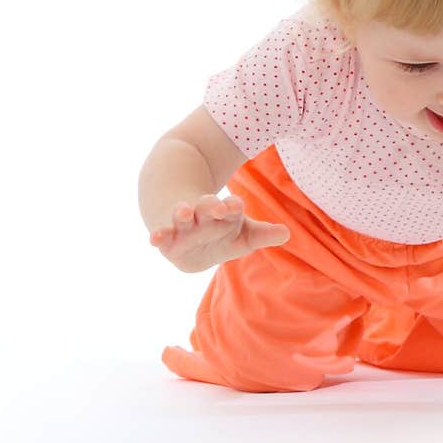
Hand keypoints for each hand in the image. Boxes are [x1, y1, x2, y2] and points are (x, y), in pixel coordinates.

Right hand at [148, 194, 290, 272]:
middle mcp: (202, 214)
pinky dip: (158, 235)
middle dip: (212, 206)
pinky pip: (160, 234)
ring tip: (184, 211)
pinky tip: (154, 238)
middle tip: (219, 205)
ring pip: (183, 216)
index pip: (230, 209)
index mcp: (223, 213)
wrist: (179, 215)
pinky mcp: (165, 237)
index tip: (236, 204)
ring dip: (183, 213)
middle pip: (207, 207)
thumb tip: (287, 234)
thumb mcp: (240, 233)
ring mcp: (181, 224)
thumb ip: (261, 234)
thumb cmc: (217, 229)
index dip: (233, 207)